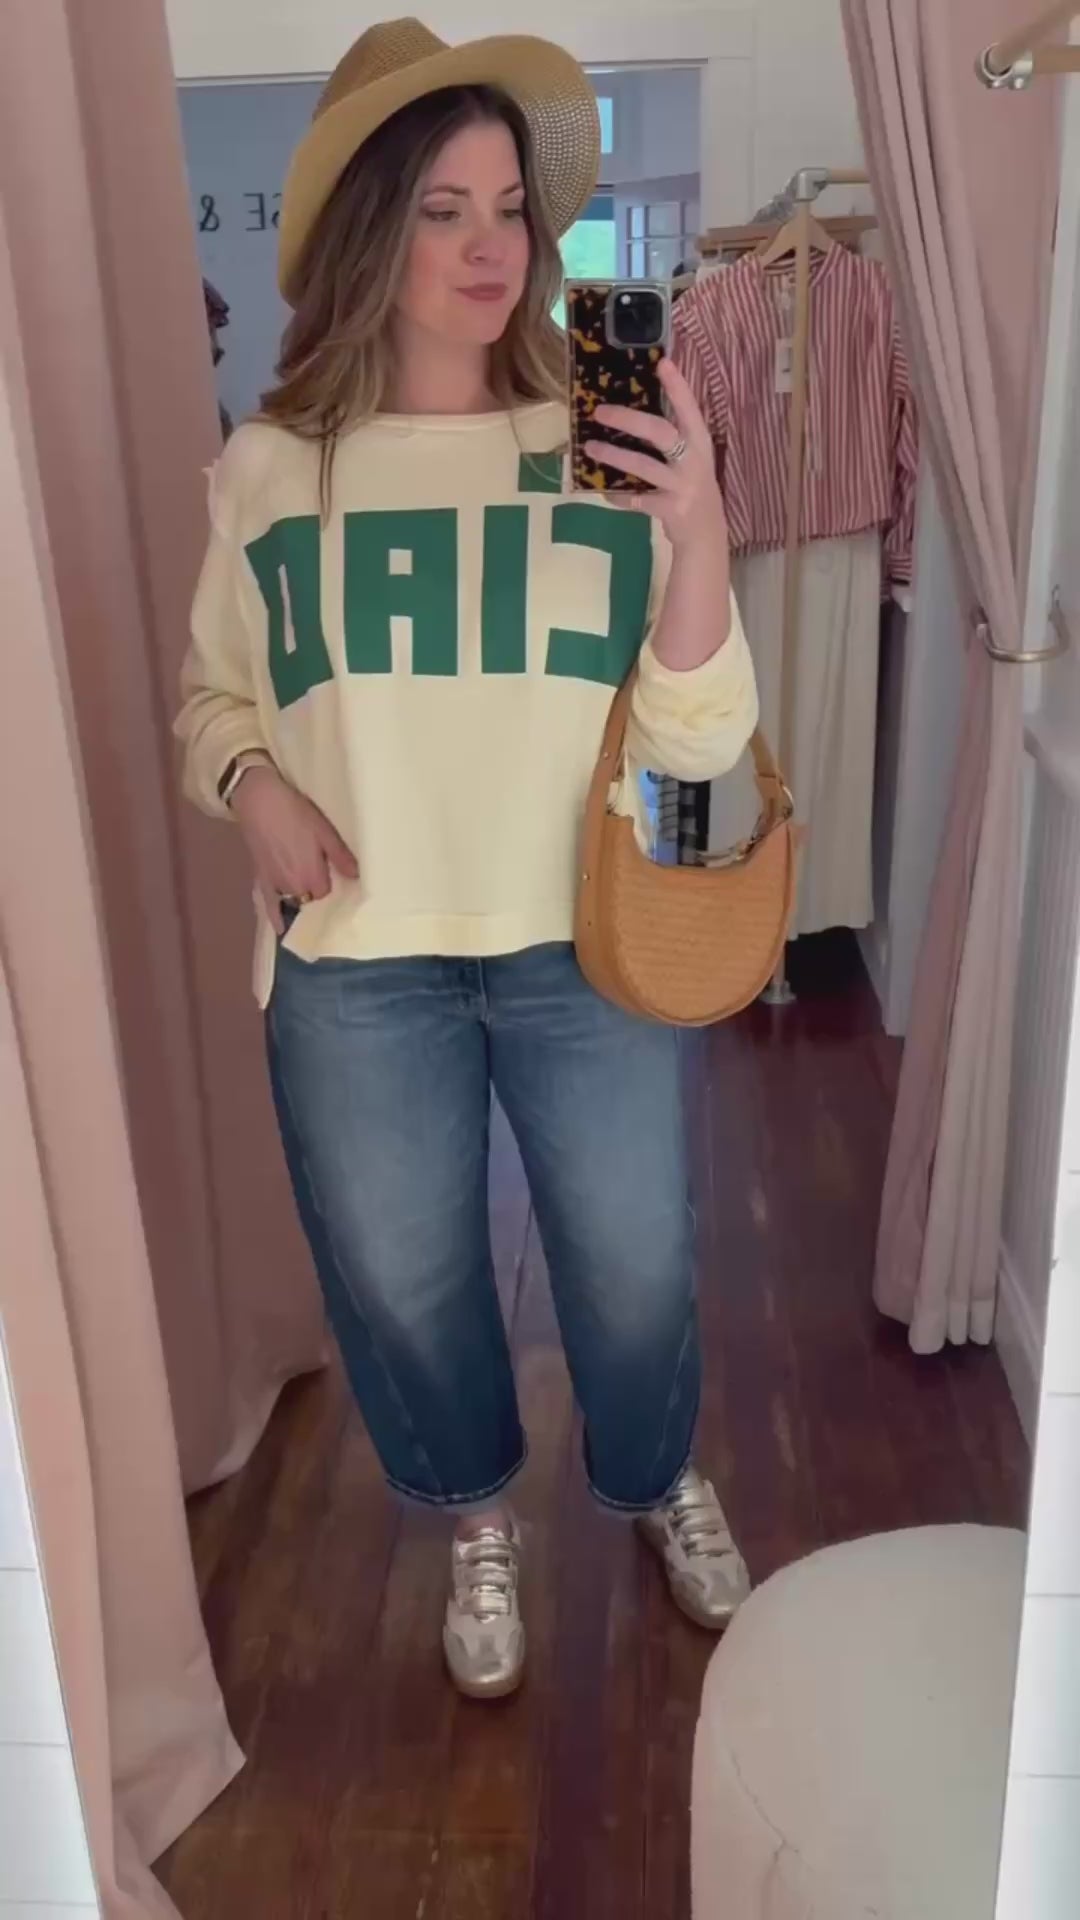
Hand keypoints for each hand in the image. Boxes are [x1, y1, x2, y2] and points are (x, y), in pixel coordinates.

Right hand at [230, 765, 358, 933]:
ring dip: (303, 904)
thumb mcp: (325, 831)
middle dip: (320, 898)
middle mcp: (296, 887)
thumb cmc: (296, 813)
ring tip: (312, 906)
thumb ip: (341, 856)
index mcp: (314, 876)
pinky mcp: (262, 880)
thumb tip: (357, 877)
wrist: (260, 802)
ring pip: (295, 903)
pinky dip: (275, 918)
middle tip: (328, 892)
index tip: (341, 886)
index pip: (329, 896)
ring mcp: (277, 886)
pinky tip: (280, 930)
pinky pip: (269, 906)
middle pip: (313, 901)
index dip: (335, 890)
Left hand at [585, 357, 727, 553]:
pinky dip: (618, 496)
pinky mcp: (670, 509)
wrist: (706, 534)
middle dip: (628, 420)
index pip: (690, 408)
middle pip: (660, 433)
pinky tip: (604, 491)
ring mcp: (682, 486)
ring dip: (614, 456)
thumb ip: (673, 438)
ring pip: (643, 466)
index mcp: (700, 442)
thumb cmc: (693, 488)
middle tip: (600, 411)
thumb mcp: (692, 459)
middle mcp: (694, 461)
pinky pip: (636, 500)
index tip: (663, 363)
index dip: (678, 386)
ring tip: (590, 448)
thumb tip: (634, 415)